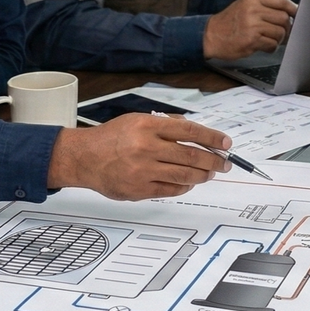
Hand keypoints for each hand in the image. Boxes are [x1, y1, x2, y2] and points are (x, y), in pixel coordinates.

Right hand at [48, 113, 231, 199]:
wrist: (84, 158)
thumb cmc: (111, 138)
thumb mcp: (137, 120)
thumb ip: (166, 124)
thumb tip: (195, 132)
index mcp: (148, 126)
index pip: (190, 131)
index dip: (212, 138)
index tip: (225, 143)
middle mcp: (146, 147)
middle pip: (192, 155)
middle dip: (214, 160)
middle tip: (224, 163)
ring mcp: (143, 170)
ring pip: (184, 175)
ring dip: (203, 175)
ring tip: (210, 173)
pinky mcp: (139, 190)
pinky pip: (171, 190)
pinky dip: (185, 187)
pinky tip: (189, 183)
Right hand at [202, 0, 297, 59]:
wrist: (209, 36)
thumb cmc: (228, 22)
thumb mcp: (243, 6)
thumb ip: (262, 6)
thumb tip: (287, 11)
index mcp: (252, 0)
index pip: (280, 0)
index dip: (293, 8)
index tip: (297, 14)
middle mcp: (252, 11)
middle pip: (283, 17)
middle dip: (287, 27)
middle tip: (283, 33)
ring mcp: (252, 26)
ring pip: (280, 32)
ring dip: (279, 39)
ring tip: (271, 40)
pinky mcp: (251, 40)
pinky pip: (272, 44)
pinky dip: (272, 47)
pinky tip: (264, 47)